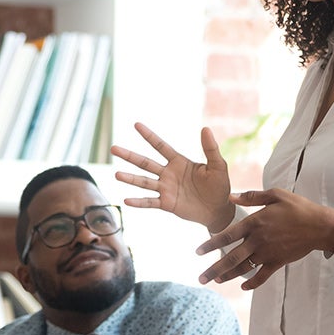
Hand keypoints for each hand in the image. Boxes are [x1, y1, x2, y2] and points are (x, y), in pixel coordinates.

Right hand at [111, 124, 233, 232]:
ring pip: (144, 182)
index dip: (149, 136)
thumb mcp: (217, 166)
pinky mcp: (167, 204)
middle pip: (145, 163)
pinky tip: (126, 200)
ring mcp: (166, 189)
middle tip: (113, 148)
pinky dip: (139, 202)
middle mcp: (168, 173)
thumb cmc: (220, 185)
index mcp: (179, 162)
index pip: (161, 146)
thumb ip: (210, 148)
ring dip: (130, 178)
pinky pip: (150, 202)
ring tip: (116, 175)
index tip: (136, 125)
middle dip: (130, 156)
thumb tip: (205, 128)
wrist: (219, 209)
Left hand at [196, 189, 333, 288]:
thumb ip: (252, 196)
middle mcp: (258, 240)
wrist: (320, 226)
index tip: (198, 252)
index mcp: (255, 223)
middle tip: (201, 279)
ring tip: (216, 281)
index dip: (211, 245)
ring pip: (243, 269)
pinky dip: (252, 283)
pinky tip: (243, 287)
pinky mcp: (278, 262)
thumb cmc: (298, 207)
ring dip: (228, 276)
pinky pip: (262, 276)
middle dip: (214, 270)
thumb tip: (230, 196)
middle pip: (231, 258)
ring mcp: (268, 253)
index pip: (227, 236)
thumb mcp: (275, 195)